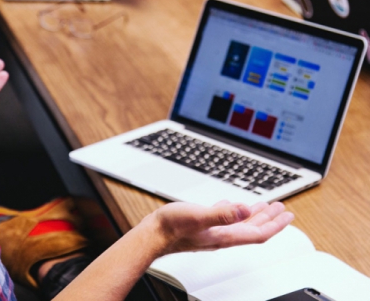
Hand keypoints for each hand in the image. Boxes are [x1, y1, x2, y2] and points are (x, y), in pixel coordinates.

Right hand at [151, 200, 293, 256]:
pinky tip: (233, 206)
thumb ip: (222, 213)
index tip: (287, 215)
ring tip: (265, 207)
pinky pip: (226, 219)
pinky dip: (235, 212)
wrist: (154, 235)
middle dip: (270, 219)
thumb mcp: (198, 216)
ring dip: (255, 215)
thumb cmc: (173, 228)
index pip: (258, 233)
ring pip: (241, 224)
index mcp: (225, 235)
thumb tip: (245, 208)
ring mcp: (213, 231)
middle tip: (281, 208)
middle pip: (253, 229)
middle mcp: (222, 235)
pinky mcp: (204, 226)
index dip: (275, 225)